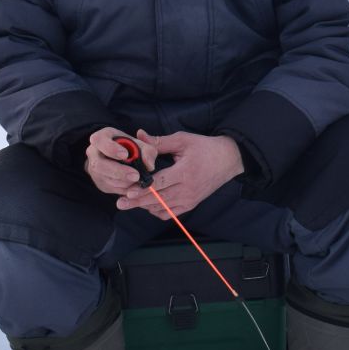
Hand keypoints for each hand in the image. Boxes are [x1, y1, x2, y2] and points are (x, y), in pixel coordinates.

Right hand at [85, 127, 152, 198]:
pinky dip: (123, 188)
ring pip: (105, 178)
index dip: (110, 148)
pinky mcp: (99, 183)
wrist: (122, 158)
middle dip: (119, 171)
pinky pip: (110, 188)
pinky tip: (134, 185)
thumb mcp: (141, 144)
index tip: (125, 155)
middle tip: (136, 175)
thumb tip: (149, 165)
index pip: (98, 140)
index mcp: (101, 138)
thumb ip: (148, 151)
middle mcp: (93, 153)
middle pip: (99, 164)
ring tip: (138, 180)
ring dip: (123, 182)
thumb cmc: (131, 147)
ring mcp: (94, 169)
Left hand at [117, 131, 244, 216]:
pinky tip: (147, 205)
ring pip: (162, 208)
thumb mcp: (183, 140)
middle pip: (158, 199)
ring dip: (145, 206)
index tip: (127, 191)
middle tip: (120, 203)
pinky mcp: (191, 204)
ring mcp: (190, 199)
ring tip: (130, 202)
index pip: (159, 184)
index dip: (142, 189)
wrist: (228, 160)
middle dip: (137, 202)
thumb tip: (139, 136)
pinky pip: (170, 213)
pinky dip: (157, 211)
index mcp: (185, 172)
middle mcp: (188, 189)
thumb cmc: (205, 148)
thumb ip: (159, 141)